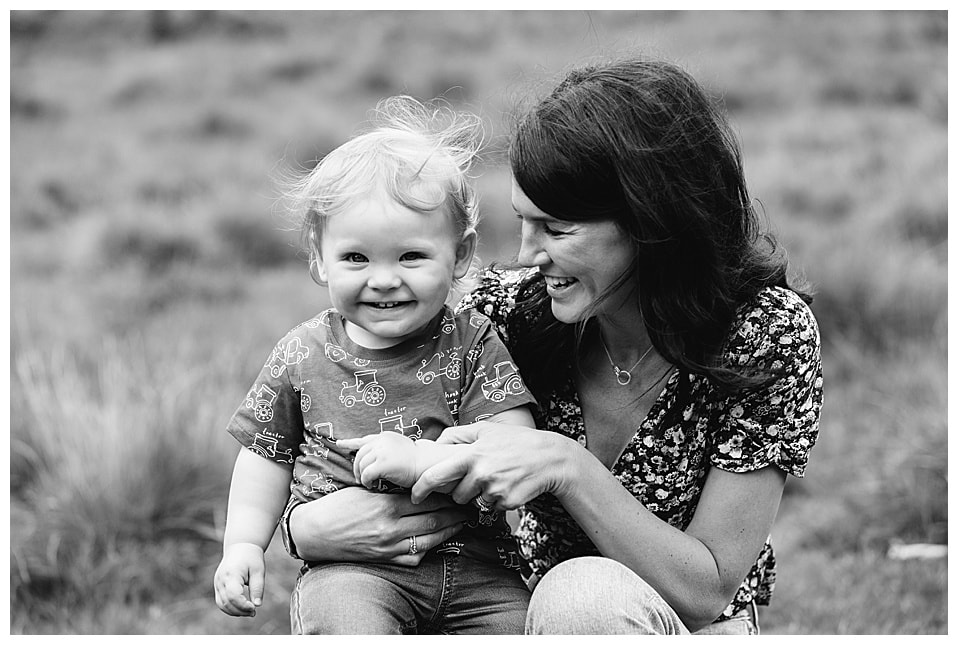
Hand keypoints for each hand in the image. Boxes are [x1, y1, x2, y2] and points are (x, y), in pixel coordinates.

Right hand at [213, 543, 265, 616]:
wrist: (240, 547)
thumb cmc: (251, 558)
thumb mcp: (258, 570)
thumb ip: (257, 588)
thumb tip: (257, 605)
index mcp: (231, 574)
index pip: (233, 595)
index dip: (243, 605)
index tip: (254, 608)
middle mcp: (221, 579)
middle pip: (227, 602)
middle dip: (240, 611)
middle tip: (254, 612)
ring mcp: (217, 583)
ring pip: (222, 604)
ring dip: (235, 612)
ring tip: (249, 612)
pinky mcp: (217, 586)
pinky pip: (221, 601)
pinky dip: (230, 608)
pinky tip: (242, 609)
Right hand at [288, 485, 470, 565]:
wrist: (314, 532)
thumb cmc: (338, 505)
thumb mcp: (366, 490)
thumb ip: (391, 490)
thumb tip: (417, 484)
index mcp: (387, 505)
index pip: (427, 500)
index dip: (446, 496)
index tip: (457, 490)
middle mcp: (391, 527)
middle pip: (434, 520)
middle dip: (455, 514)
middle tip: (469, 507)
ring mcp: (389, 546)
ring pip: (429, 539)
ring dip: (449, 531)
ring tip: (462, 523)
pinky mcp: (385, 560)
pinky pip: (414, 557)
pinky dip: (429, 548)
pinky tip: (438, 541)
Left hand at [338, 433, 419, 488]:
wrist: (427, 465)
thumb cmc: (415, 461)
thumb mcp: (397, 449)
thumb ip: (384, 449)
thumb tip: (370, 457)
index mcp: (384, 436)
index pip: (363, 440)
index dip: (350, 443)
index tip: (339, 443)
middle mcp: (381, 441)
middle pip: (359, 455)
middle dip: (357, 468)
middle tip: (359, 479)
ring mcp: (382, 451)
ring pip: (361, 465)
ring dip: (362, 476)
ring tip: (368, 483)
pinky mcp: (382, 463)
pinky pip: (366, 474)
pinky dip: (366, 481)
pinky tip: (372, 485)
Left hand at [410, 421, 575, 507]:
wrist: (550, 458)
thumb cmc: (516, 441)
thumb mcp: (486, 430)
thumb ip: (458, 435)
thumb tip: (433, 442)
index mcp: (471, 455)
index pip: (436, 476)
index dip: (421, 489)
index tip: (415, 495)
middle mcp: (481, 474)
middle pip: (456, 495)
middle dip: (461, 491)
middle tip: (478, 478)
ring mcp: (494, 490)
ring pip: (474, 502)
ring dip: (480, 496)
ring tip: (497, 478)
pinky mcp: (507, 502)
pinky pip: (492, 508)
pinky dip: (498, 500)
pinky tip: (509, 485)